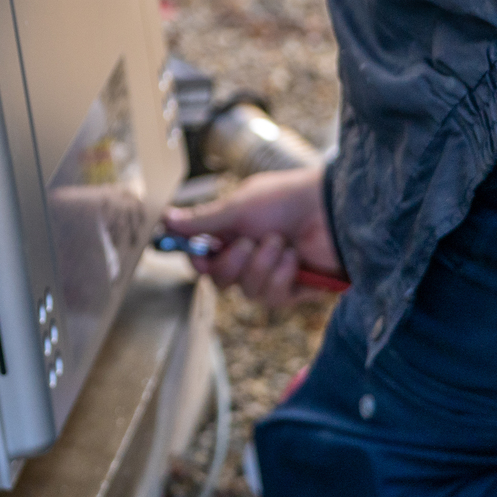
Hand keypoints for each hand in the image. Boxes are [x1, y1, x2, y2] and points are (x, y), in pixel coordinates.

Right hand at [164, 166, 340, 310]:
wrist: (331, 209)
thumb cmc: (286, 199)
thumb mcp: (238, 207)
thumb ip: (202, 221)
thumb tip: (166, 218)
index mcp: (232, 234)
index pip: (202, 259)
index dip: (196, 260)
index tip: (197, 254)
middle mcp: (249, 256)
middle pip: (220, 280)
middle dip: (232, 263)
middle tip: (248, 242)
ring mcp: (271, 274)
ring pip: (246, 291)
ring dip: (261, 266)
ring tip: (281, 242)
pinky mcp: (294, 289)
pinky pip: (272, 297)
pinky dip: (281, 275)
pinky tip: (295, 258)